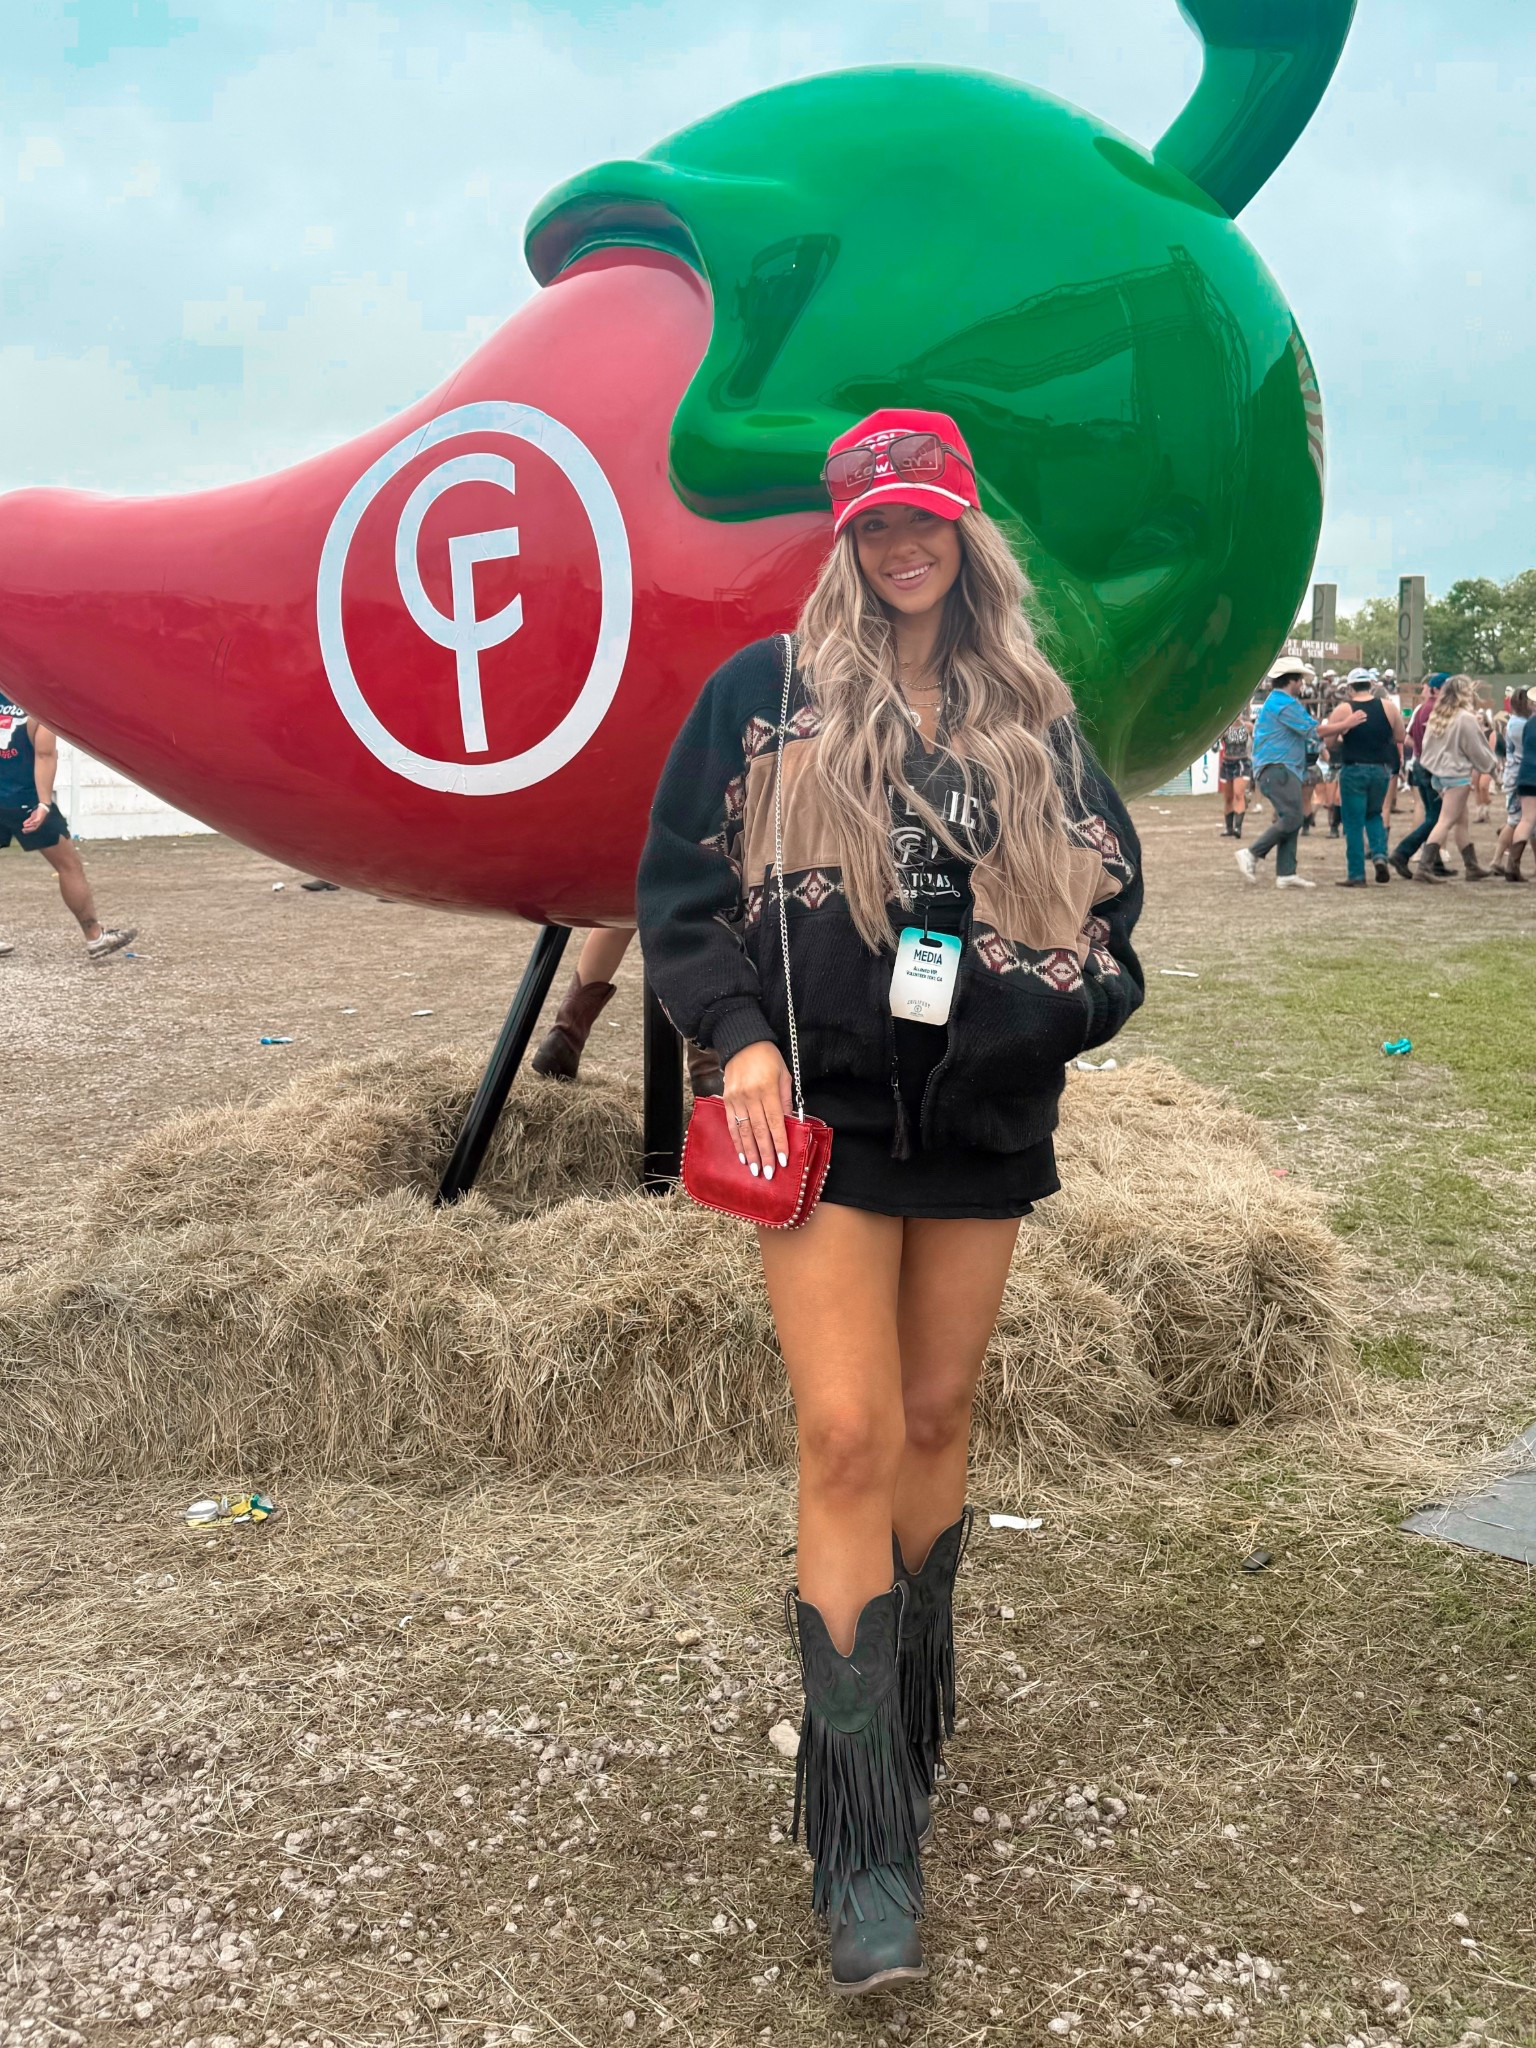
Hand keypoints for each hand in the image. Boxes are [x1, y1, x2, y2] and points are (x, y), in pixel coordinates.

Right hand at [23, 802, 46, 831]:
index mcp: (37, 823)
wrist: (43, 807)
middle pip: (34, 828)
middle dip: (28, 829)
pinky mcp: (40, 817)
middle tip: (23, 830)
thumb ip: (28, 821)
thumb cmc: (38, 813)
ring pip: (35, 825)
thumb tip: (24, 824)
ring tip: (25, 826)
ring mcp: (40, 820)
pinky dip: (34, 822)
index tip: (23, 831)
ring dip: (29, 826)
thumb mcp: (32, 817)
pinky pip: (37, 820)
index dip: (28, 830)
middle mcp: (39, 823)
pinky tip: (31, 822)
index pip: (32, 828)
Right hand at [722, 1041, 793, 1179]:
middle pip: (758, 1130)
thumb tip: (790, 1124)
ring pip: (743, 1131)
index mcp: (767, 1090)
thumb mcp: (784, 1075)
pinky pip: (732, 1124)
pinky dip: (736, 1141)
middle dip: (764, 1153)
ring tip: (754, 1169)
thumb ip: (786, 1100)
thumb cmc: (768, 1058)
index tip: (783, 1160)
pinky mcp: (727, 1100)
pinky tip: (741, 1155)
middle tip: (768, 1173)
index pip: (775, 1122)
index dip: (779, 1142)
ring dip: (749, 1152)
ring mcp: (736, 1098)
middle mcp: (750, 1096)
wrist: (742, 1042)